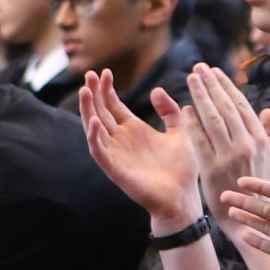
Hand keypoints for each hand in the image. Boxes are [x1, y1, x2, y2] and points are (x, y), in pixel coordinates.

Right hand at [80, 71, 200, 226]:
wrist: (184, 197)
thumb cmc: (182, 169)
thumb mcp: (180, 133)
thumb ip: (170, 112)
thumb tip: (156, 89)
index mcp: (134, 130)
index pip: (113, 105)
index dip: (107, 89)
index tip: (105, 72)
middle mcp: (121, 140)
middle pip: (101, 112)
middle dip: (94, 94)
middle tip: (89, 73)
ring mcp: (116, 154)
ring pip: (94, 129)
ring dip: (88, 111)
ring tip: (85, 92)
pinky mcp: (115, 170)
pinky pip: (100, 152)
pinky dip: (94, 138)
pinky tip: (94, 122)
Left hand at [185, 63, 269, 210]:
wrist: (250, 215)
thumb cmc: (263, 185)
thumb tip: (267, 111)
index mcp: (261, 140)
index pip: (241, 106)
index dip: (227, 86)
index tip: (215, 72)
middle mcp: (245, 145)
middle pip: (225, 108)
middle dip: (210, 85)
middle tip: (199, 68)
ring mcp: (228, 156)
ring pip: (211, 119)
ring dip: (200, 96)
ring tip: (191, 79)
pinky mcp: (211, 168)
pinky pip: (199, 140)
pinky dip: (191, 123)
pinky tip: (185, 108)